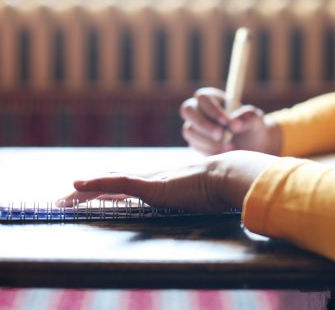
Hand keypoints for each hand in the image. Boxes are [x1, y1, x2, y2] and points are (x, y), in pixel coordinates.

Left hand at [58, 151, 277, 211]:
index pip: (126, 186)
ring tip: (62, 199)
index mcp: (160, 183)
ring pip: (108, 183)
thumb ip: (194, 198)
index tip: (89, 197)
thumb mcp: (202, 196)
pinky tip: (78, 186)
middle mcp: (150, 179)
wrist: (228, 175)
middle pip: (112, 183)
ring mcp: (150, 181)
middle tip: (64, 199)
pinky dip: (96, 184)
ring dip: (84, 192)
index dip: (106, 190)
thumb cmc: (219, 187)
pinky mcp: (151, 186)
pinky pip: (118, 183)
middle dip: (87, 192)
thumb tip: (199, 204)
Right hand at [180, 87, 280, 155]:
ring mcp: (195, 126)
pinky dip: (209, 150)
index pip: (203, 97)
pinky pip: (194, 145)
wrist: (252, 147)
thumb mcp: (256, 119)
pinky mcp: (195, 142)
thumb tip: (235, 125)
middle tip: (220, 135)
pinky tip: (224, 153)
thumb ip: (247, 117)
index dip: (212, 109)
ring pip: (190, 130)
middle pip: (187, 110)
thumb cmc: (252, 127)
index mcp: (213, 98)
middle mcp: (199, 110)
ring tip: (229, 147)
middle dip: (203, 124)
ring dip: (208, 140)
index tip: (226, 123)